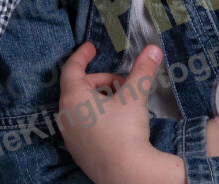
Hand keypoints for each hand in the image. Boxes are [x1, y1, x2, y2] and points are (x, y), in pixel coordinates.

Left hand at [58, 42, 185, 183]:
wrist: (129, 176)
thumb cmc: (126, 133)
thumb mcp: (134, 96)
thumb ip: (142, 70)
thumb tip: (152, 48)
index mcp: (73, 98)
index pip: (72, 68)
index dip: (82, 55)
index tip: (92, 47)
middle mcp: (66, 117)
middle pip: (79, 87)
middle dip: (102, 80)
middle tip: (123, 83)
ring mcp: (70, 137)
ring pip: (81, 106)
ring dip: (100, 98)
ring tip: (123, 103)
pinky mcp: (78, 152)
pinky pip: (83, 125)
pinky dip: (96, 116)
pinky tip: (116, 123)